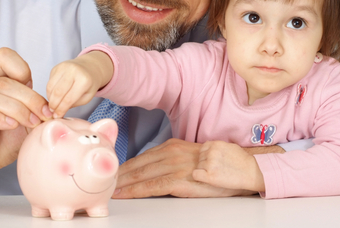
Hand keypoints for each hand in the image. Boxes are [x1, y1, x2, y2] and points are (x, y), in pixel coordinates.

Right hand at [0, 48, 50, 196]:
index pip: (3, 56)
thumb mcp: (24, 119)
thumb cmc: (1, 140)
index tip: (37, 91)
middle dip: (31, 98)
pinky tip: (12, 126)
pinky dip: (2, 119)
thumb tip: (54, 104)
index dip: (22, 69)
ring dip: (20, 110)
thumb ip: (34, 106)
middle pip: (5, 82)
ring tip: (32, 123)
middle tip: (44, 115)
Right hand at [47, 51, 113, 117]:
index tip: (57, 117)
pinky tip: (54, 96)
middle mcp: (73, 71)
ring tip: (53, 105)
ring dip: (50, 98)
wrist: (89, 67)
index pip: (69, 99)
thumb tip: (58, 112)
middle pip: (58, 92)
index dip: (61, 109)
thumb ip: (74, 104)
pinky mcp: (56, 67)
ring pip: (51, 87)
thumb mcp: (87, 97)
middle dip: (53, 105)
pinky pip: (49, 82)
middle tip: (52, 112)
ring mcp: (63, 67)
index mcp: (84, 80)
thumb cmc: (89, 84)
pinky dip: (49, 91)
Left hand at [113, 138, 253, 198]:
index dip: (124, 166)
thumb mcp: (189, 155)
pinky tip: (124, 194)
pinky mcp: (180, 180)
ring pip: (140, 175)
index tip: (110, 171)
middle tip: (101, 181)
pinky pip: (152, 186)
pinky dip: (135, 190)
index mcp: (172, 146)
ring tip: (107, 188)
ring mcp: (174, 166)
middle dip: (118, 174)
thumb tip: (152, 167)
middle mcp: (171, 153)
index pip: (142, 157)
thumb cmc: (215, 165)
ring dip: (122, 182)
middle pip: (137, 165)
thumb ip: (170, 159)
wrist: (239, 166)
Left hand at [192, 141, 264, 191]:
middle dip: (206, 164)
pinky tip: (209, 178)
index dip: (206, 156)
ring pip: (198, 167)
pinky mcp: (210, 176)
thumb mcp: (230, 146)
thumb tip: (210, 149)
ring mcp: (210, 164)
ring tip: (218, 173)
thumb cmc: (243, 160)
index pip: (202, 149)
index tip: (213, 161)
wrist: (252, 172)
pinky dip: (200, 177)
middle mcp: (211, 152)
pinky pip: (195, 175)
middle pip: (199, 158)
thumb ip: (218, 147)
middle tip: (218, 169)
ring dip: (205, 171)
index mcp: (215, 144)